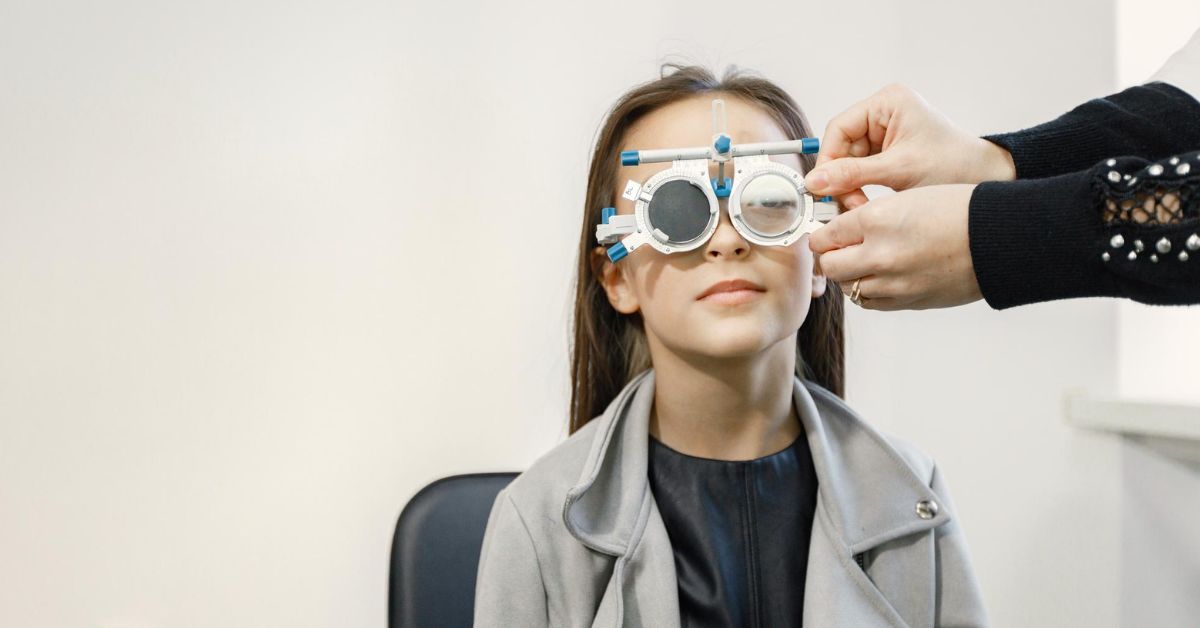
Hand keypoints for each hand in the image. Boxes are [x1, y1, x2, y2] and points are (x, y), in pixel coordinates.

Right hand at [805, 84, 1014, 209]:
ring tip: (859, 207)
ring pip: (848, 162)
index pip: (839, 128)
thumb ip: (853, 174)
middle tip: (845, 204)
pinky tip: (865, 203)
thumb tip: (815, 181)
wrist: (984, 179)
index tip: (823, 186)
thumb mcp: (899, 170)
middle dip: (841, 178)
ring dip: (849, 187)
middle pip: (841, 147)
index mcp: (888, 103)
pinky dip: (859, 189)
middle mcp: (883, 114)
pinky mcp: (887, 154)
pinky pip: (860, 170)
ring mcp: (885, 134)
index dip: (828, 159)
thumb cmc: (954, 165)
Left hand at [810, 184, 982, 310]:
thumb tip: (843, 230)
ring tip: (862, 262)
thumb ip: (871, 216)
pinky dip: (868, 290)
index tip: (826, 232)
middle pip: (829, 265)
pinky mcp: (907, 300)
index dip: (822, 233)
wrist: (999, 237)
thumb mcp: (908, 197)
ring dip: (849, 274)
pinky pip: (869, 302)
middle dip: (829, 256)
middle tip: (838, 248)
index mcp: (877, 219)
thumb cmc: (960, 209)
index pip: (825, 234)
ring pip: (847, 286)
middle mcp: (880, 253)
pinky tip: (879, 277)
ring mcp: (893, 282)